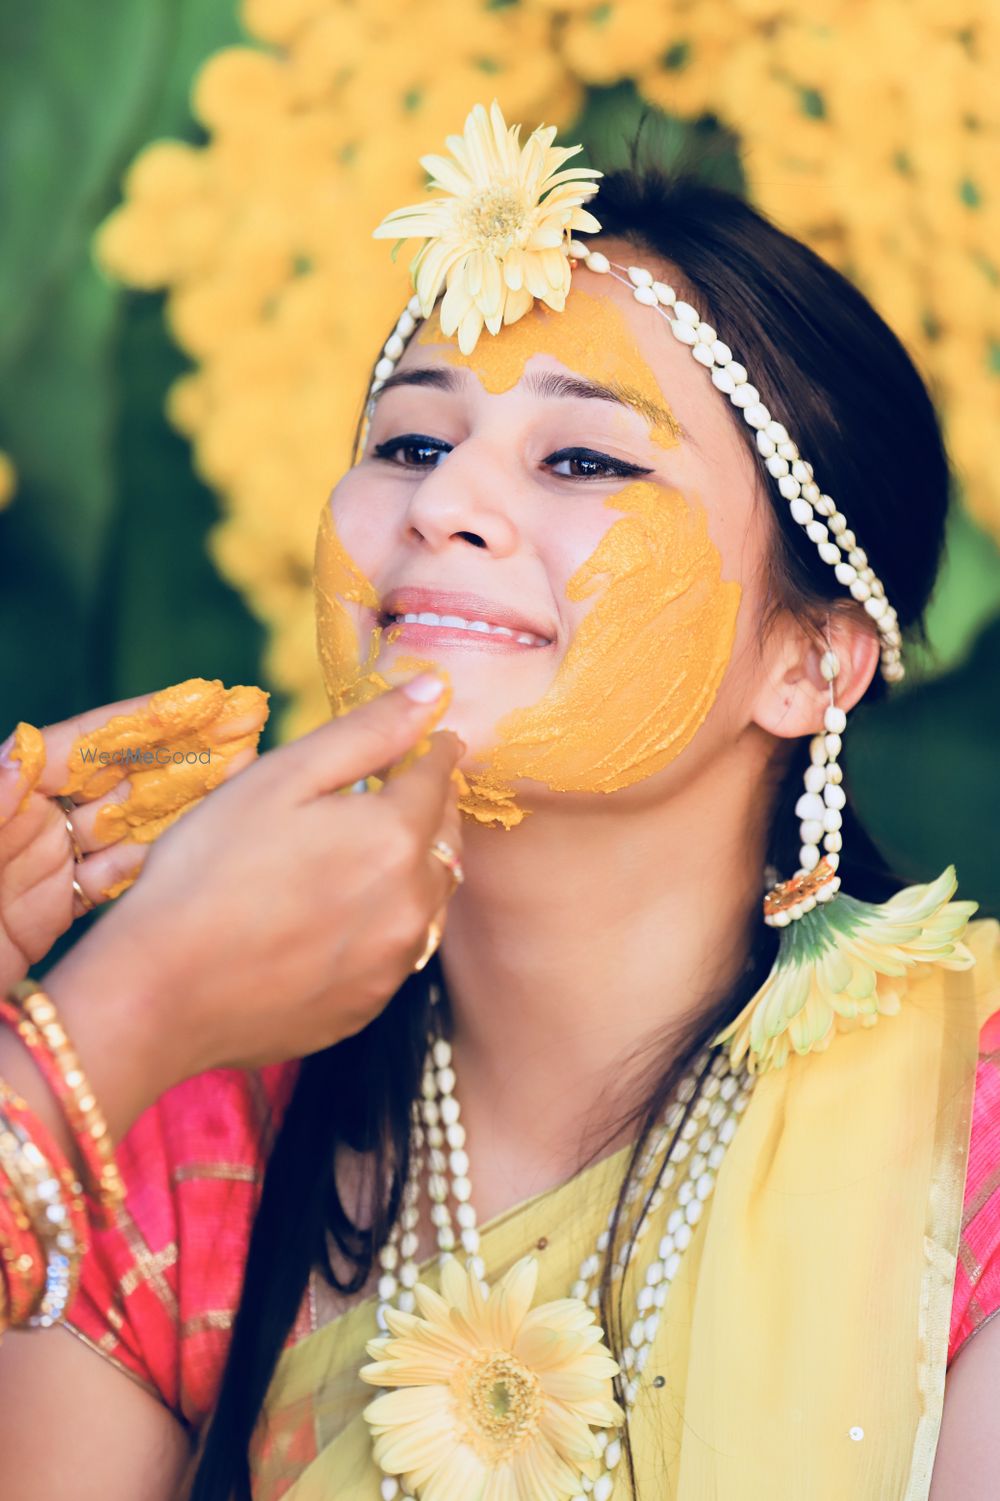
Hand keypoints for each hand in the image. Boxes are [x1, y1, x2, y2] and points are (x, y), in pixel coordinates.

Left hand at [0, 686, 265, 991]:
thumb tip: (25, 751)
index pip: (79, 744)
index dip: (142, 721)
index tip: (200, 702)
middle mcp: (19, 820)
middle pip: (111, 777)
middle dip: (176, 753)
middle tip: (243, 731)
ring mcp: (35, 867)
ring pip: (122, 825)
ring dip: (180, 802)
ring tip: (242, 777)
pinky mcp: (47, 914)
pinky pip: (110, 879)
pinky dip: (155, 861)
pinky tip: (200, 844)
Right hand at [59, 677, 463, 1093]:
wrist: (158, 994)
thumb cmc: (207, 871)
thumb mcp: (279, 779)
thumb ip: (365, 733)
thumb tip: (434, 691)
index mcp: (394, 837)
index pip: (438, 777)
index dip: (433, 751)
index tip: (431, 740)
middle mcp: (411, 903)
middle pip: (447, 838)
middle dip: (433, 806)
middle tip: (407, 787)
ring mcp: (392, 963)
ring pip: (432, 898)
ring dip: (419, 866)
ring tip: (380, 848)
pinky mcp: (368, 1006)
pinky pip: (400, 949)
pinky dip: (390, 920)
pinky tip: (348, 913)